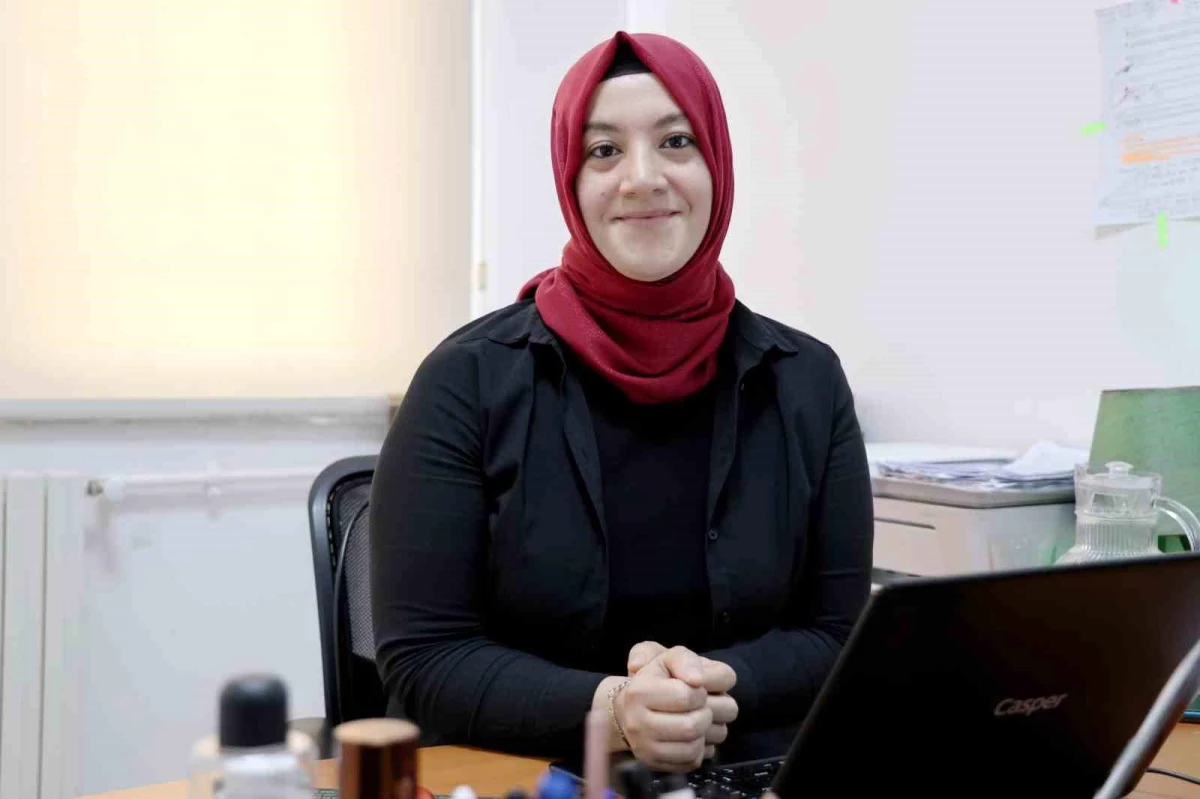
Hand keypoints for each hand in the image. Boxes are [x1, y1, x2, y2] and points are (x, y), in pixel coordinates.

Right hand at [626, 643, 737, 760]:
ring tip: (701, 718)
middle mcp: (637, 722)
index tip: (696, 688)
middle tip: (703, 705)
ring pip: (694, 747)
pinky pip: (691, 762)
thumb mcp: (668, 658)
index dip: (701, 691)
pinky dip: (701, 748)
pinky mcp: (654, 764)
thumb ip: (686, 660)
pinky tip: (695, 735)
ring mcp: (645, 747)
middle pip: (692, 726)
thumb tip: (698, 679)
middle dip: (707, 713)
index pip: (686, 696)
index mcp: (640, 692)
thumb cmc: (656, 680)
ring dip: (707, 732)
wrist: (630, 708)